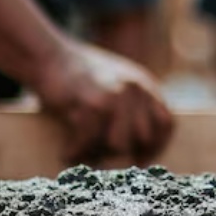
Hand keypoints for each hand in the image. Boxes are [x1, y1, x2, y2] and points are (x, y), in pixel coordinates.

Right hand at [33, 41, 174, 164]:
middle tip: (105, 161)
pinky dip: (76, 151)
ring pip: (119, 144)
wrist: (49, 54)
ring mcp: (115, 95)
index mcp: (145, 85)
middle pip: (143, 138)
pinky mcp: (91, 103)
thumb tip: (139, 147)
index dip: (156, 146)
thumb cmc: (80, 76)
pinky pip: (89, 140)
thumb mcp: (117, 82)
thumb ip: (134, 106)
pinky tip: (67, 153)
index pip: (166, 123)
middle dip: (125, 154)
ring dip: (99, 154)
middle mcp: (135, 89)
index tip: (140, 159)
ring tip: (84, 156)